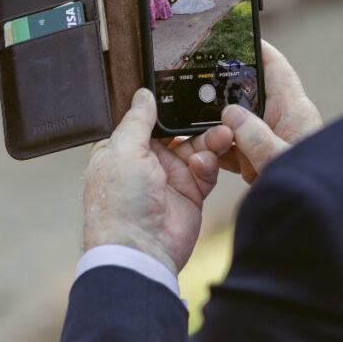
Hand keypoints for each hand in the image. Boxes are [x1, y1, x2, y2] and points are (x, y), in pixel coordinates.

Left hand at [83, 89, 227, 274]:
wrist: (141, 251)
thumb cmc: (120, 204)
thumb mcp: (122, 150)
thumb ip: (137, 120)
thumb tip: (142, 95)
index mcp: (123, 148)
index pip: (146, 119)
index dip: (164, 106)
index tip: (183, 91)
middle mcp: (146, 162)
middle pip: (176, 130)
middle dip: (194, 121)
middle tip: (212, 111)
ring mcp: (169, 178)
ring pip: (196, 147)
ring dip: (209, 139)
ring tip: (222, 134)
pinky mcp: (190, 193)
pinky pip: (206, 170)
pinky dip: (209, 163)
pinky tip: (203, 163)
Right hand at [171, 42, 322, 184]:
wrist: (313, 226)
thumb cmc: (310, 189)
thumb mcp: (279, 160)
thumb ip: (255, 137)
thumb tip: (231, 114)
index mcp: (295, 112)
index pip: (276, 69)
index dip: (258, 48)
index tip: (236, 34)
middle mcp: (282, 122)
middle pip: (248, 94)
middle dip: (224, 92)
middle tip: (197, 86)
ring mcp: (270, 142)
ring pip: (236, 123)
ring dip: (218, 128)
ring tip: (198, 128)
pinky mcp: (260, 161)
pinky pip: (234, 148)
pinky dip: (219, 150)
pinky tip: (204, 154)